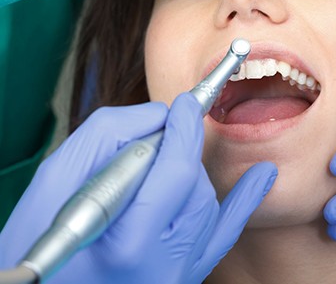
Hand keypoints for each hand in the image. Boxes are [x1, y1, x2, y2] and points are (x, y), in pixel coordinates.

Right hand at [0, 94, 276, 282]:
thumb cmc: (36, 242)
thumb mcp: (55, 184)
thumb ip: (109, 138)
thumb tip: (159, 116)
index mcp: (131, 241)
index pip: (176, 167)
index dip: (183, 129)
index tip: (185, 103)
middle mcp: (164, 263)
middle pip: (194, 182)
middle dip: (181, 147)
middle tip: (163, 130)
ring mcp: (179, 273)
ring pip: (206, 201)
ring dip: (188, 173)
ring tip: (154, 169)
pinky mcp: (186, 276)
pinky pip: (225, 233)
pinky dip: (245, 199)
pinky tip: (264, 175)